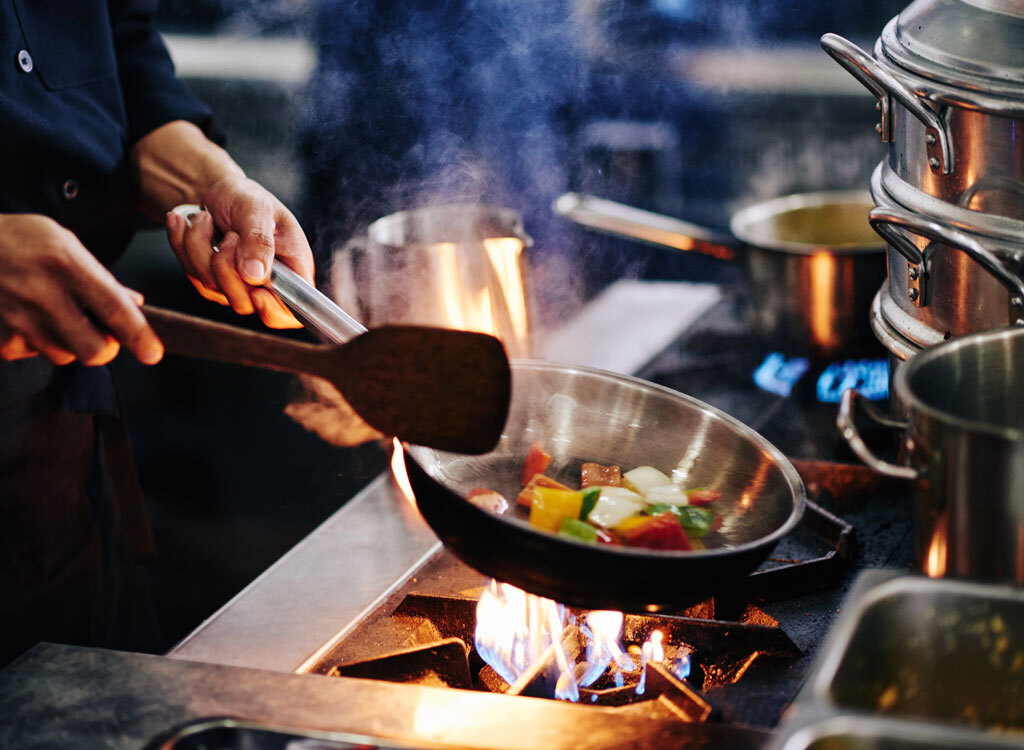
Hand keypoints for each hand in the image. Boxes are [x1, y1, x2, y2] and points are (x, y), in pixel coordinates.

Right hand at [0, 214, 161, 365]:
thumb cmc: (19, 240)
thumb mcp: (63, 242)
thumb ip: (100, 276)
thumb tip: (136, 304)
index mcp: (65, 264)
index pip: (114, 309)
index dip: (139, 336)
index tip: (153, 354)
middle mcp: (42, 294)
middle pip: (94, 350)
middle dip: (105, 347)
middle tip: (102, 333)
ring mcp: (17, 318)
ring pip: (65, 355)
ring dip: (69, 343)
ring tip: (54, 315)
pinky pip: (32, 354)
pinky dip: (36, 342)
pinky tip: (26, 317)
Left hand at [164, 175, 314, 328]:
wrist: (218, 191)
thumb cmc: (247, 198)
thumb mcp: (259, 209)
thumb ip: (259, 241)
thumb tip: (255, 276)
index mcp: (293, 270)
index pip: (290, 311)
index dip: (273, 311)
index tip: (257, 293)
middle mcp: (267, 284)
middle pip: (244, 302)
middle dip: (226, 267)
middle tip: (230, 235)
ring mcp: (237, 286)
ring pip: (212, 286)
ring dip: (199, 247)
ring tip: (203, 218)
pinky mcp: (212, 281)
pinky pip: (192, 274)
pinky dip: (183, 245)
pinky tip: (183, 223)